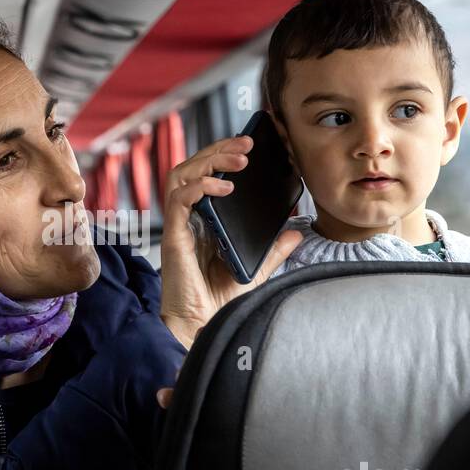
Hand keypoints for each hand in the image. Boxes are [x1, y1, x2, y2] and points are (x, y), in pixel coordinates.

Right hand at [158, 135, 301, 348]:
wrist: (204, 328)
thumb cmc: (220, 302)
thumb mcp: (255, 269)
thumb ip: (272, 250)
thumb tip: (296, 234)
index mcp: (203, 220)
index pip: (206, 175)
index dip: (222, 155)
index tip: (250, 145)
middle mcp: (189, 218)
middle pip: (193, 167)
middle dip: (218, 149)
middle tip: (246, 141)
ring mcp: (180, 226)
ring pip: (181, 175)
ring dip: (209, 160)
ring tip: (238, 157)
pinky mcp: (174, 237)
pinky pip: (179, 200)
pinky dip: (200, 187)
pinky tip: (223, 186)